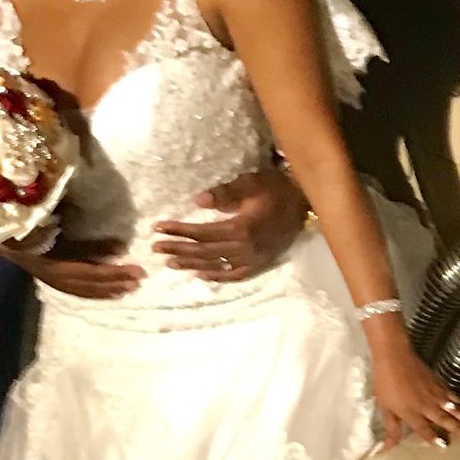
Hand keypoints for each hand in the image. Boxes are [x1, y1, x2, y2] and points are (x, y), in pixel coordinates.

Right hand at [5, 237, 142, 300]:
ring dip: (110, 290)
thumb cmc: (33, 231)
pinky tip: (111, 293)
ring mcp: (55, 283)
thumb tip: (121, 247)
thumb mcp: (62, 234)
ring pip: (87, 291)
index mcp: (58, 266)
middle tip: (140, 279)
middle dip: (117, 282)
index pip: (94, 272)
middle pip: (93, 284)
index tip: (137, 270)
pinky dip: (97, 294)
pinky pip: (79, 293)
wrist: (4, 240)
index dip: (116, 273)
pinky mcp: (54, 283)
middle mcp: (57, 278)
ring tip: (129, 289)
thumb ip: (91, 245)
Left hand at [153, 165, 308, 282]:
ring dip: (191, 264)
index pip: (202, 233)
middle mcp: (245, 248)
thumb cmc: (275, 187)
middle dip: (178, 249)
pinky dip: (218, 277)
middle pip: (204, 251)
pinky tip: (201, 275)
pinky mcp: (260, 262)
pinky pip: (235, 275)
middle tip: (155, 249)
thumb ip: (224, 193)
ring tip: (170, 263)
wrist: (303, 200)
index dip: (179, 231)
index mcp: (241, 228)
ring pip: (216, 265)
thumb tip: (198, 201)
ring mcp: (253, 258)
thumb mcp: (250, 183)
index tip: (158, 229)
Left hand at [367, 324, 459, 449]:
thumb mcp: (385, 408)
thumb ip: (391, 430)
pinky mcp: (440, 384)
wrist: (395, 356)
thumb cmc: (386, 383)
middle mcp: (427, 406)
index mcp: (412, 413)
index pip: (425, 430)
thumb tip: (385, 449)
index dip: (434, 438)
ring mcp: (435, 395)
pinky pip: (455, 397)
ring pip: (454, 408)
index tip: (445, 446)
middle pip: (445, 419)